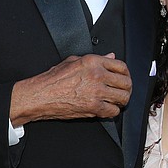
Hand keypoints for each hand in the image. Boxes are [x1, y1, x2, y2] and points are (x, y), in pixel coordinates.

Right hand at [9, 53, 131, 125]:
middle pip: (125, 82)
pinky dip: (113, 111)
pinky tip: (108, 108)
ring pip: (123, 97)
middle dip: (126, 87)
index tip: (124, 77)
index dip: (125, 73)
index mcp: (93, 62)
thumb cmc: (52, 79)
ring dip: (122, 100)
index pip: (121, 66)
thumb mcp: (73, 61)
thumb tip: (110, 56)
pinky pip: (113, 111)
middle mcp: (97, 75)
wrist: (41, 95)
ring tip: (118, 100)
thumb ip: (95, 59)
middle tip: (123, 90)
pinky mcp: (93, 107)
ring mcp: (96, 92)